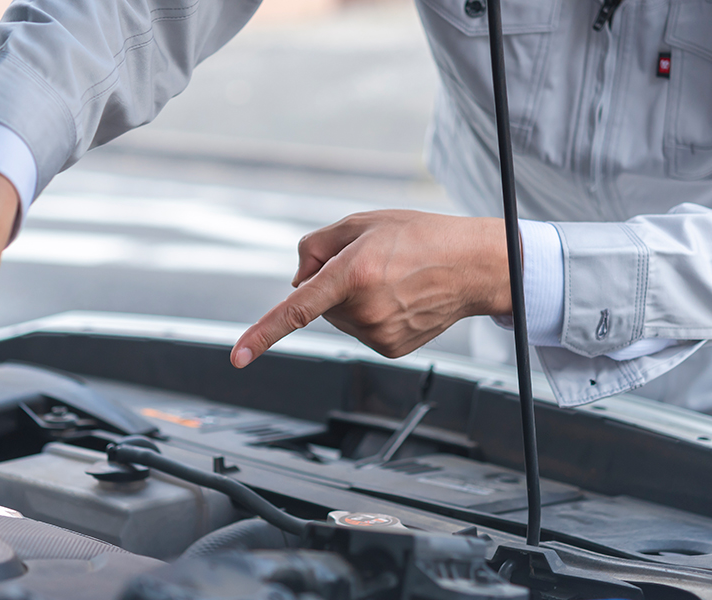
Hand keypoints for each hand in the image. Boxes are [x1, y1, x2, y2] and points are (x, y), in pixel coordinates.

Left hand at [232, 210, 509, 366]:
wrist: (472, 267)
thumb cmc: (420, 237)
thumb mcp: (361, 223)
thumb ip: (314, 245)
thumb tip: (297, 281)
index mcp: (353, 273)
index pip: (297, 309)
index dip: (262, 333)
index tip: (239, 357)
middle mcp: (364, 309)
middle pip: (319, 301)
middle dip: (332, 282)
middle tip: (372, 263)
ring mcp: (378, 334)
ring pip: (338, 318)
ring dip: (352, 299)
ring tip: (391, 280)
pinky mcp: (389, 348)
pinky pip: (359, 331)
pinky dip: (370, 315)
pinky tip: (398, 299)